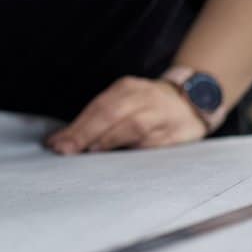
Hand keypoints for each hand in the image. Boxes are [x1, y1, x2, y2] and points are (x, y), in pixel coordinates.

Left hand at [46, 76, 207, 154]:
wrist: (195, 100)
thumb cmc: (147, 107)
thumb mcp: (123, 103)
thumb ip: (97, 120)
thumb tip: (63, 141)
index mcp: (127, 88)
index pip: (97, 107)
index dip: (76, 126)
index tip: (57, 143)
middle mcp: (144, 98)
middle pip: (111, 114)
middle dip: (86, 134)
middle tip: (67, 150)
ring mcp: (162, 115)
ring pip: (133, 127)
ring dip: (109, 141)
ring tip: (90, 153)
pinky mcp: (177, 133)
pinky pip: (153, 144)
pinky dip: (134, 152)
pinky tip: (119, 162)